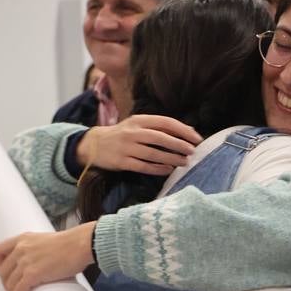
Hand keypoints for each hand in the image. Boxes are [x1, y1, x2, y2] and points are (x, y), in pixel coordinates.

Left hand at [0, 223, 95, 290]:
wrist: (81, 244)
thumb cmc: (73, 243)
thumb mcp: (48, 241)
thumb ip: (38, 249)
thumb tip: (41, 263)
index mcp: (24, 238)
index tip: (3, 273)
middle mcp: (21, 248)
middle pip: (3, 271)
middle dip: (7, 285)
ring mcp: (25, 261)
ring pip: (10, 285)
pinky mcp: (32, 274)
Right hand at [77, 115, 201, 176]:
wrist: (94, 144)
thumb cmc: (122, 134)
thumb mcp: (137, 125)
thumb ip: (159, 126)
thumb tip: (188, 130)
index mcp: (139, 120)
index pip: (165, 122)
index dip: (182, 130)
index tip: (196, 138)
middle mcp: (132, 132)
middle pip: (160, 138)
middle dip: (179, 145)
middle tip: (192, 151)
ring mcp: (126, 147)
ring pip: (153, 154)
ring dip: (171, 158)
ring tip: (184, 162)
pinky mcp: (121, 162)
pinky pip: (143, 166)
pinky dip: (158, 169)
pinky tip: (168, 170)